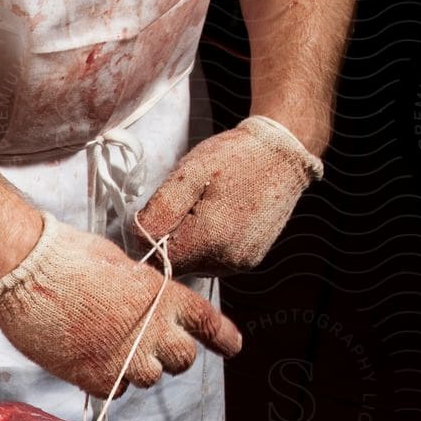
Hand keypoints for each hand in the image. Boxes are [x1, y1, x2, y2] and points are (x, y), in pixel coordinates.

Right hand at [0, 213, 242, 396]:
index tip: (232, 347)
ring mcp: (126, 358)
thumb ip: (142, 291)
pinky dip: (105, 379)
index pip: (207, 323)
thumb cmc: (67, 256)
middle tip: (146, 346)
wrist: (26, 270)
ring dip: (134, 367)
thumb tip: (141, 308)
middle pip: (182, 360)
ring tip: (106, 346)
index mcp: (163, 295)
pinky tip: (86, 358)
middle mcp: (153, 331)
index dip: (223, 338)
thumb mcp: (119, 265)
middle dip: (170, 354)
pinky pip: (114, 391)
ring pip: (148, 378)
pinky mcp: (96, 377)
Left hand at [132, 116, 322, 276]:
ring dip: (189, 242)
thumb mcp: (188, 174)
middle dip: (170, 239)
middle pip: (176, 264)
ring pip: (193, 264)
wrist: (283, 155)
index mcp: (209, 240)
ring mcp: (239, 264)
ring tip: (204, 208)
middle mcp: (225, 261)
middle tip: (183, 204)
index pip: (157, 261)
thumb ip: (159, 210)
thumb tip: (137, 239)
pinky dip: (207, 244)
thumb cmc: (234, 158)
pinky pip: (212, 261)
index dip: (149, 239)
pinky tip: (217, 218)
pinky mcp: (248, 261)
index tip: (158, 214)